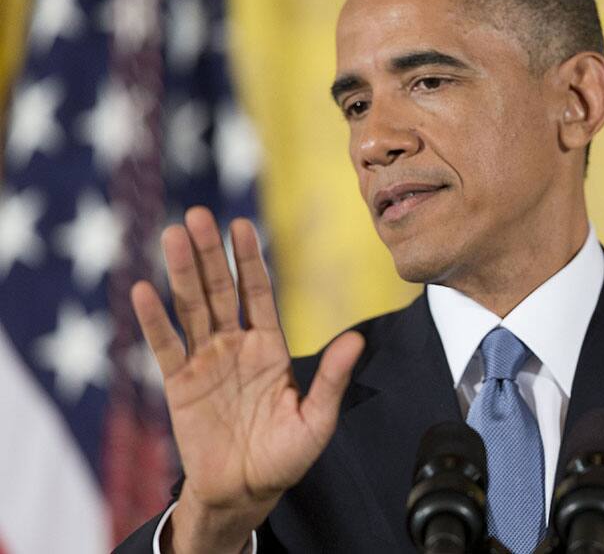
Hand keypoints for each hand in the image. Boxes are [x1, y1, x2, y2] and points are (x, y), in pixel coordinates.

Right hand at [131, 207, 362, 552]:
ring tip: (172, 236)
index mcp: (270, 348)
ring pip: (190, 308)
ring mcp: (205, 362)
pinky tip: (143, 289)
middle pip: (219, 291)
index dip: (249, 260)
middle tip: (197, 215)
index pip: (258, 293)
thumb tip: (357, 340)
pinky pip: (164, 347)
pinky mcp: (179, 384)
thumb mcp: (316, 420)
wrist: (245, 492)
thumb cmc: (285, 456)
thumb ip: (332, 379)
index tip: (242, 224)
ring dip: (181, 273)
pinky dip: (153, 320)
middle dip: (210, 254)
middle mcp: (235, 346)